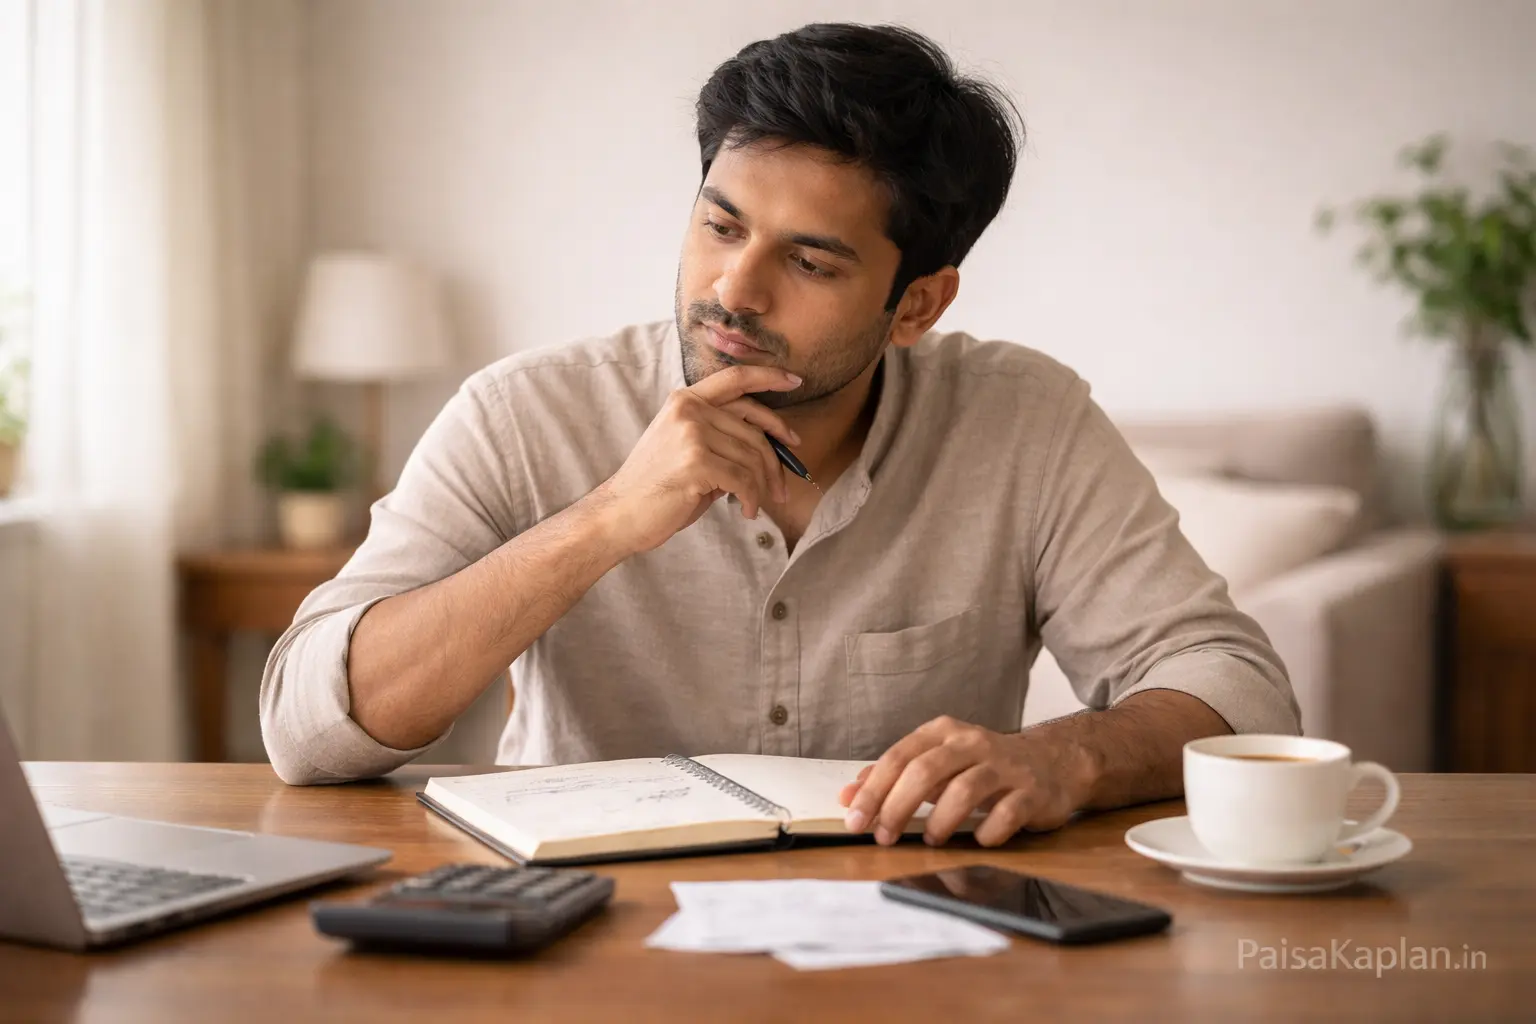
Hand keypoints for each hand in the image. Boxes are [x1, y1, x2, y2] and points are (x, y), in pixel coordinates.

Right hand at [585, 364, 802, 555]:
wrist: (620, 514)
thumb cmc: (657, 487)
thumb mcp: (688, 449)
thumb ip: (721, 436)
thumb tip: (770, 444)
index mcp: (685, 400)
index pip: (735, 378)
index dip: (769, 377)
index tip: (794, 381)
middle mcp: (689, 409)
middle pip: (754, 427)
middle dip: (777, 457)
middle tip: (787, 480)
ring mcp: (691, 433)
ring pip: (752, 456)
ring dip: (763, 485)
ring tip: (759, 503)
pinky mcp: (696, 461)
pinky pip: (744, 479)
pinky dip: (752, 498)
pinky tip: (747, 511)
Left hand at [837, 716, 1095, 847]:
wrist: (1053, 761)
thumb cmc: (984, 766)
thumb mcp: (936, 762)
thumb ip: (892, 778)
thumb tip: (846, 795)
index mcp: (942, 733)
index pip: (899, 757)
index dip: (873, 790)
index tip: (854, 820)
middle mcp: (972, 743)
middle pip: (925, 771)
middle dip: (898, 807)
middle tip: (884, 837)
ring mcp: (1005, 766)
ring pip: (965, 790)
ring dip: (941, 821)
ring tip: (931, 841)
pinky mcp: (1032, 791)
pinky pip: (1007, 813)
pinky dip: (988, 831)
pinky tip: (978, 840)